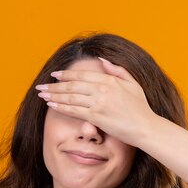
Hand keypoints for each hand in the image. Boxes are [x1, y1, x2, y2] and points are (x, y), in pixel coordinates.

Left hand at [35, 57, 158, 147]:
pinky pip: (74, 111)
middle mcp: (102, 89)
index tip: (54, 75)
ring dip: (54, 96)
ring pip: (70, 97)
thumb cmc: (141, 108)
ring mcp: (98, 103)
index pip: (82, 75)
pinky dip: (61, 107)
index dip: (66, 75)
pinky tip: (52, 105)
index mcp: (109, 80)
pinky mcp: (96, 117)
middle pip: (72, 85)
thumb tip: (101, 60)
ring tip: (42, 95)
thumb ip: (117, 70)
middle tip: (41, 86)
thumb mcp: (132, 84)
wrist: (146, 128)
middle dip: (54, 86)